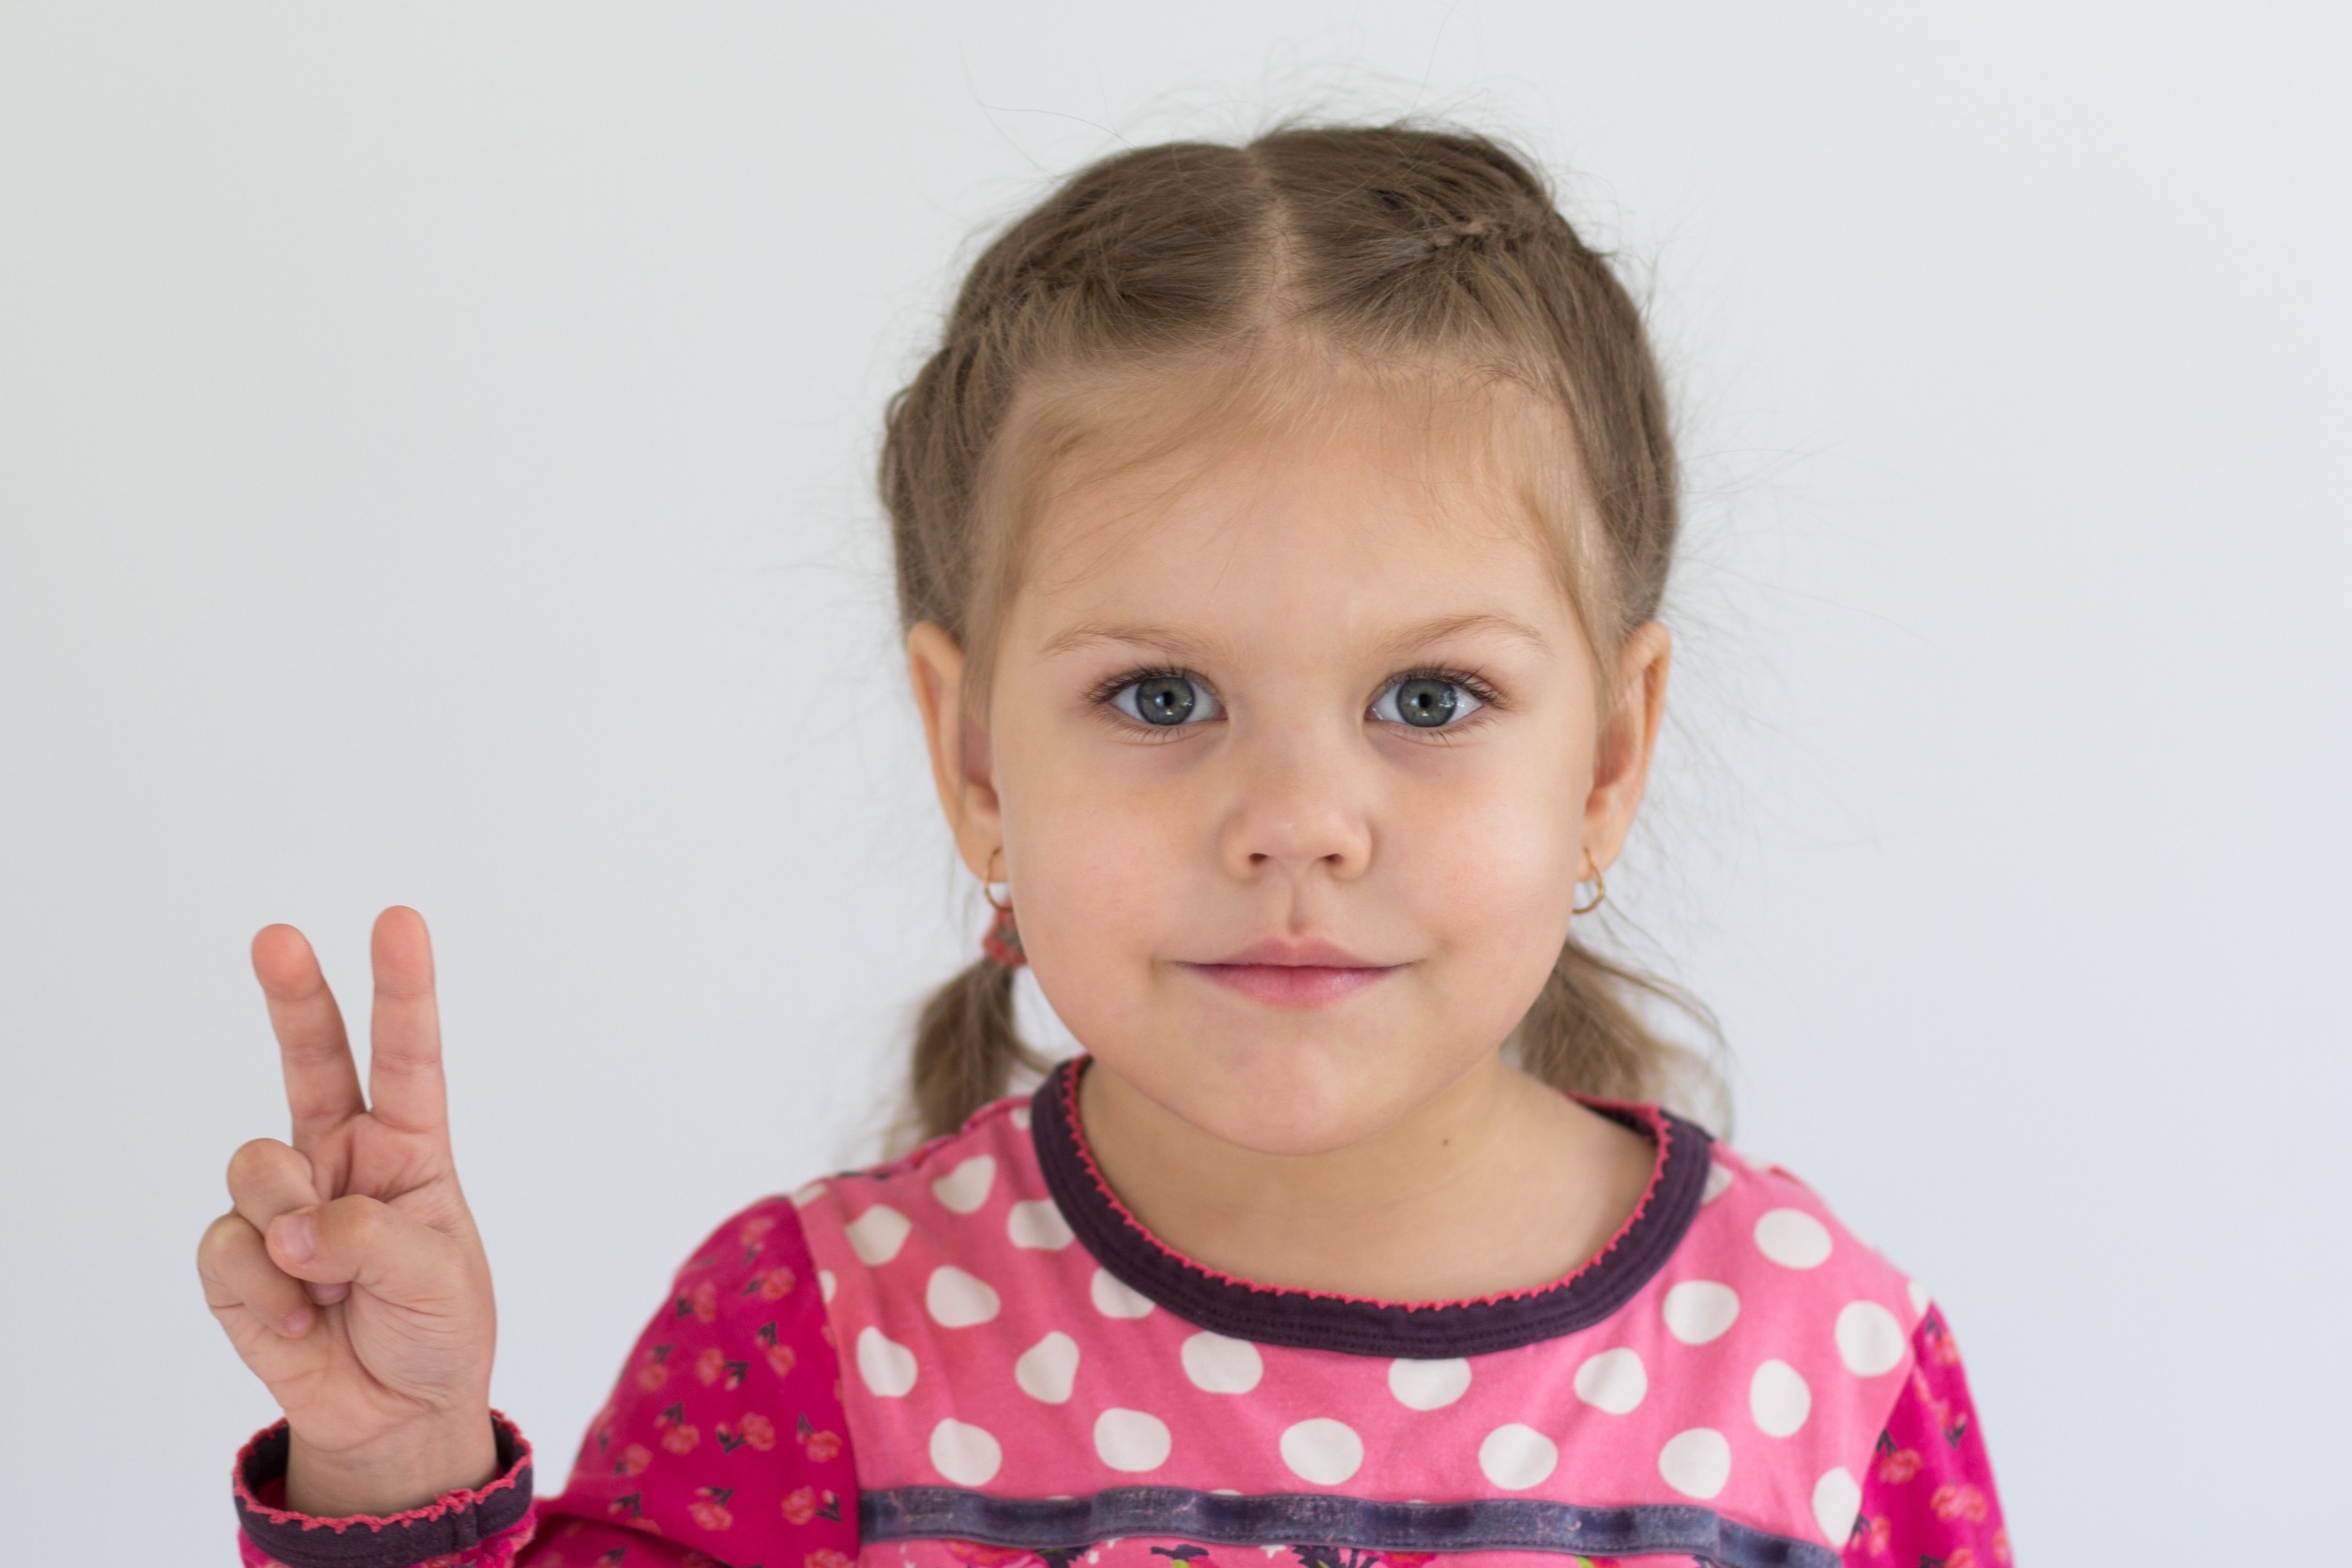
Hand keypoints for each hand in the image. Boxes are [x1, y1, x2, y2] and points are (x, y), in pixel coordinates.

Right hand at [197, 907, 499, 1515]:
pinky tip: (297, 1317)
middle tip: (277, 937)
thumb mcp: (439, 1281)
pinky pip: (229, 1246)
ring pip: (257, 1166)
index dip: (401, 989)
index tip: (398, 922)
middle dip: (293, 996)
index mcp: (410, 1147)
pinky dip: (263, 1289)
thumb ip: (371, 1240)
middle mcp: (342, 1156)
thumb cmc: (435, 1328)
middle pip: (311, 1059)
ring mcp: (284, 1201)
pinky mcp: (236, 1256)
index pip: (407, 1057)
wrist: (391, 1414)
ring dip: (290, 1228)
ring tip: (327, 1284)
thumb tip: (292, 1229)